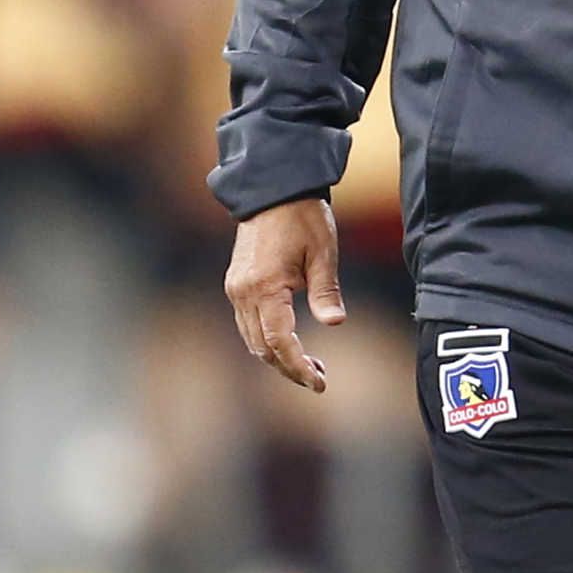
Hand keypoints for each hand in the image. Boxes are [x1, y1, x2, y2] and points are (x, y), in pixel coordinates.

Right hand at [224, 196, 343, 391]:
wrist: (273, 190)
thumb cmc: (303, 218)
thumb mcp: (322, 253)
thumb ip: (326, 292)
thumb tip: (335, 323)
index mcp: (265, 286)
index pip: (280, 341)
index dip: (299, 366)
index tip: (319, 382)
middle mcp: (243, 292)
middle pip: (263, 348)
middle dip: (290, 368)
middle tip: (319, 378)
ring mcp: (236, 289)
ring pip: (252, 340)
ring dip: (278, 357)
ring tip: (310, 365)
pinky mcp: (236, 285)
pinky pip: (248, 324)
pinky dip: (267, 341)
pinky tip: (289, 343)